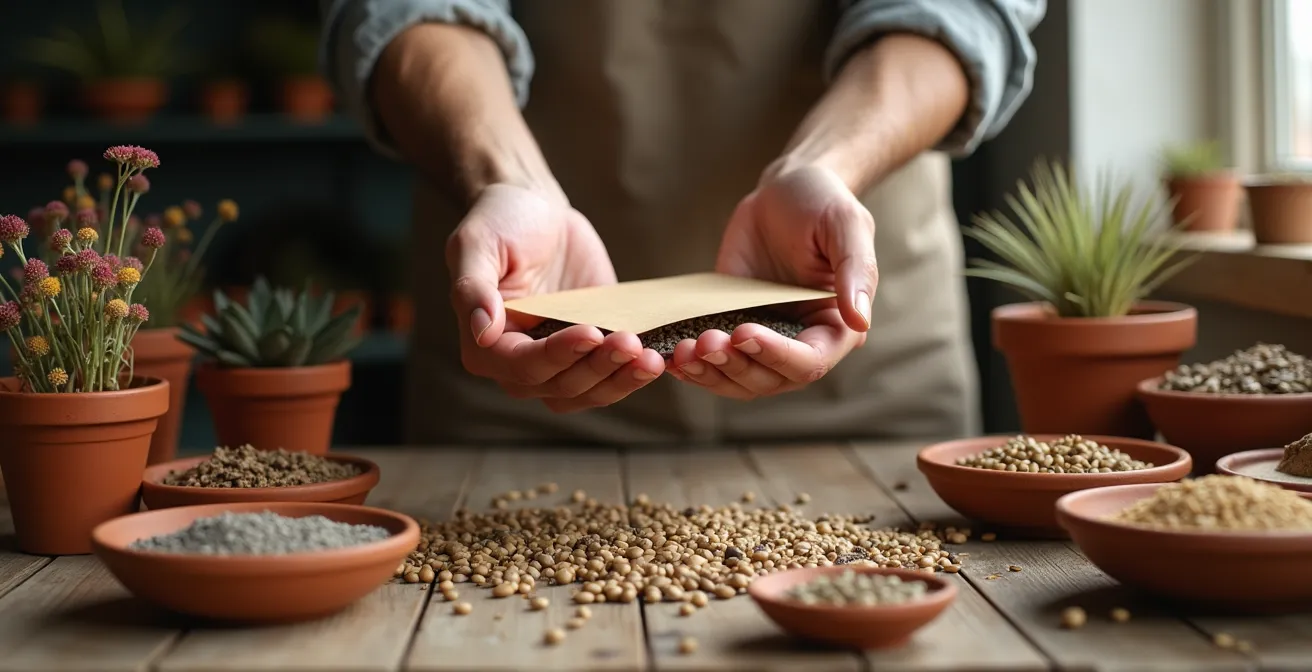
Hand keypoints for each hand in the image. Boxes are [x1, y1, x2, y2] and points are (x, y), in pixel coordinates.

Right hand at [448, 184, 665, 411]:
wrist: (537, 210)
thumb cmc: (500, 223)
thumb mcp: (476, 244)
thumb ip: (473, 289)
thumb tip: (482, 331)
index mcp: (485, 347)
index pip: (523, 366)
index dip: (557, 356)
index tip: (590, 333)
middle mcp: (519, 366)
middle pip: (560, 386)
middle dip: (597, 368)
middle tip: (630, 344)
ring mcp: (559, 362)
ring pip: (589, 392)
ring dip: (620, 380)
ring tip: (649, 359)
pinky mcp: (592, 351)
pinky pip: (612, 376)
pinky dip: (633, 374)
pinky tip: (657, 358)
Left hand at [669, 164, 876, 398]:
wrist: (783, 192)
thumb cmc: (823, 204)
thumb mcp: (846, 226)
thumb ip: (856, 272)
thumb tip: (860, 319)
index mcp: (837, 328)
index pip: (809, 362)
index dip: (775, 354)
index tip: (744, 332)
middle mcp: (801, 343)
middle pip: (768, 380)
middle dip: (734, 366)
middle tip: (704, 341)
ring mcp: (764, 340)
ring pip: (737, 380)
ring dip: (708, 373)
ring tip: (682, 353)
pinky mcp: (731, 329)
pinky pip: (713, 361)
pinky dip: (691, 365)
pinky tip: (668, 355)